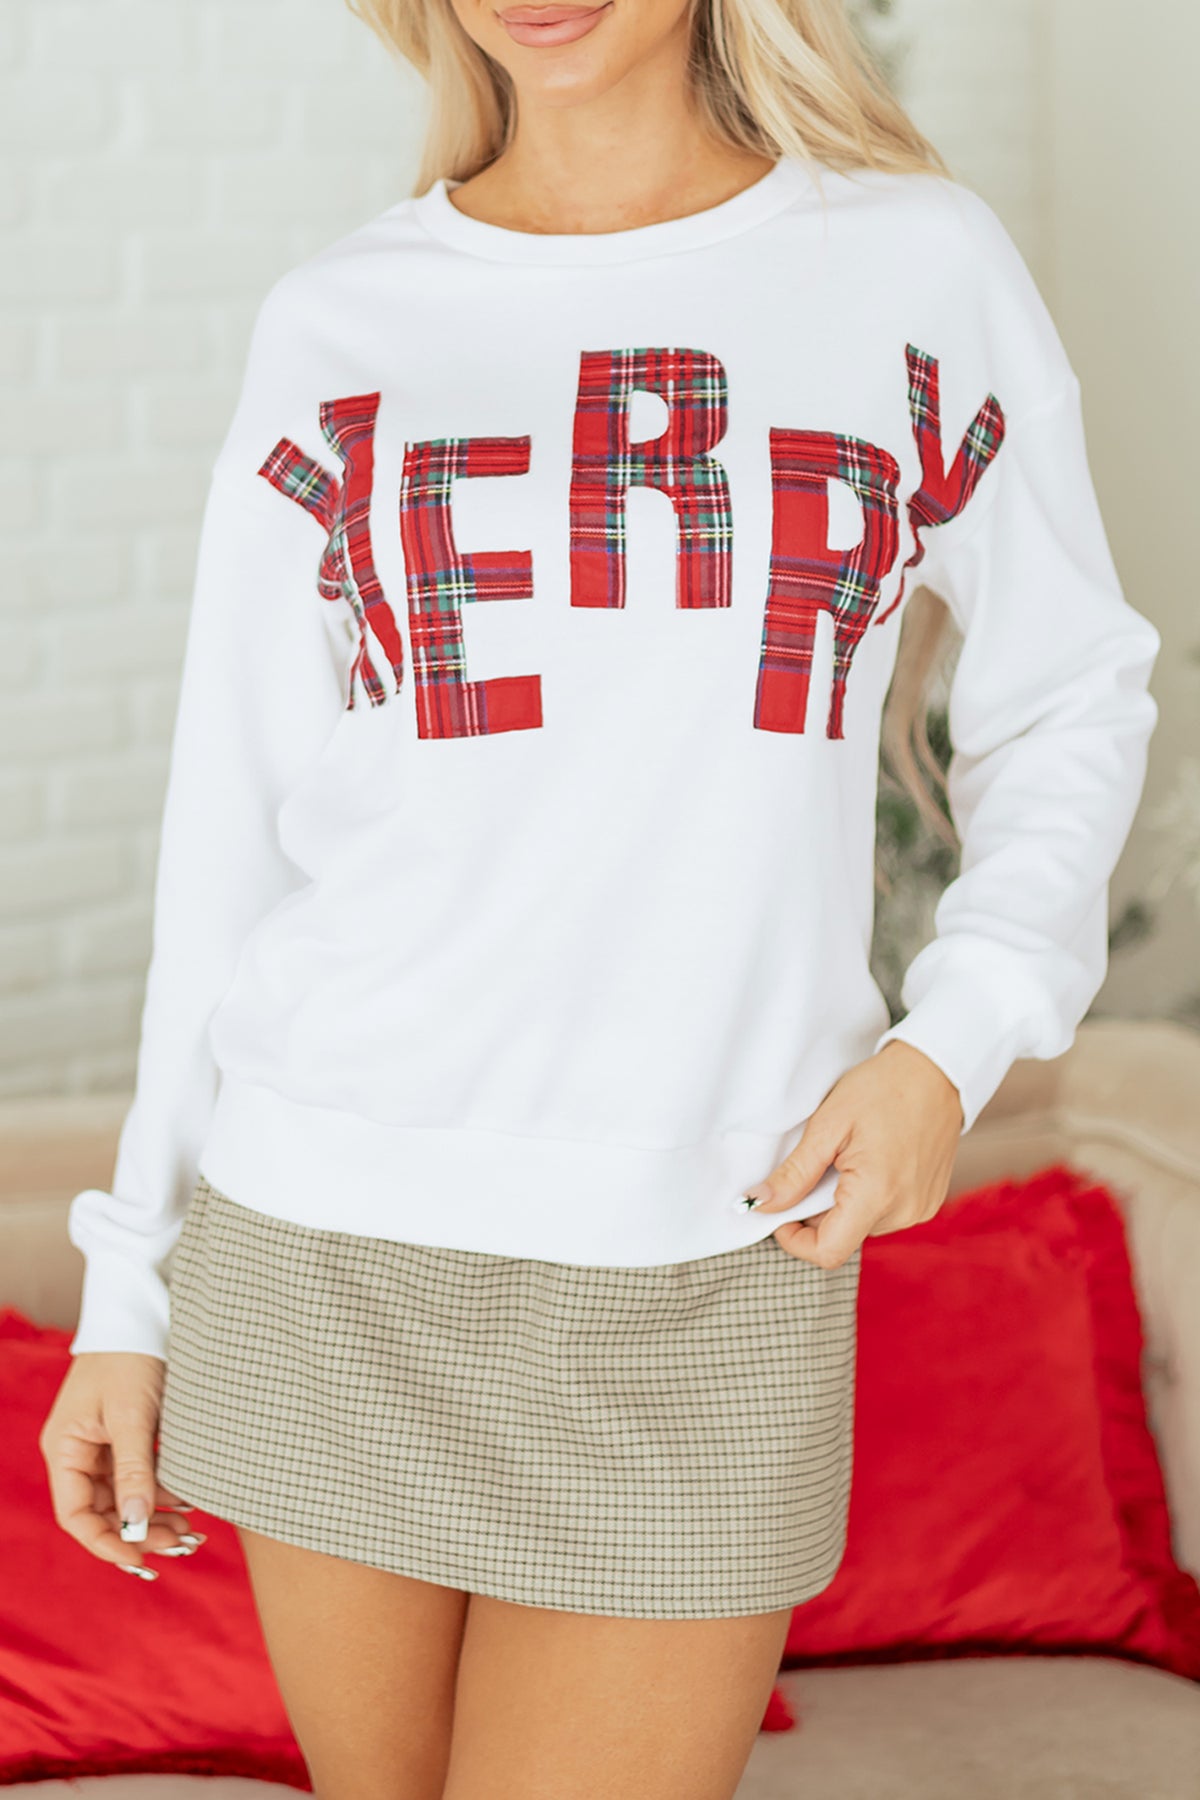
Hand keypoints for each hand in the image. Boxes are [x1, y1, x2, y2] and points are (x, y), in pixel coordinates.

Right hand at [39, 1353, 205, 1582]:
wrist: (145, 1312)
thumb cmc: (130, 1357)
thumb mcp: (132, 1415)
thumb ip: (134, 1470)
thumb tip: (137, 1523)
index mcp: (65, 1449)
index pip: (76, 1515)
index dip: (107, 1542)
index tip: (141, 1560)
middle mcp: (80, 1452)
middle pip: (105, 1511)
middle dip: (141, 1532)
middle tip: (183, 1545)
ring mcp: (104, 1445)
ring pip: (127, 1497)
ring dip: (156, 1516)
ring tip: (192, 1532)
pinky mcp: (129, 1435)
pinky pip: (141, 1476)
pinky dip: (163, 1491)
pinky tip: (188, 1502)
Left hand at [746, 1040, 964, 1266]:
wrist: (936, 1070)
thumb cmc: (882, 1088)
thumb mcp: (828, 1125)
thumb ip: (794, 1173)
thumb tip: (760, 1203)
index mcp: (877, 1195)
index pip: (827, 1252)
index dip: (795, 1240)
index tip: (780, 1211)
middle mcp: (904, 1212)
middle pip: (842, 1237)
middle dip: (816, 1212)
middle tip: (814, 1166)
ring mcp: (920, 1209)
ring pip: (861, 1226)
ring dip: (842, 1203)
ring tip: (845, 1158)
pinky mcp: (927, 1202)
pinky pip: (883, 1214)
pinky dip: (865, 1197)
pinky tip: (868, 1161)